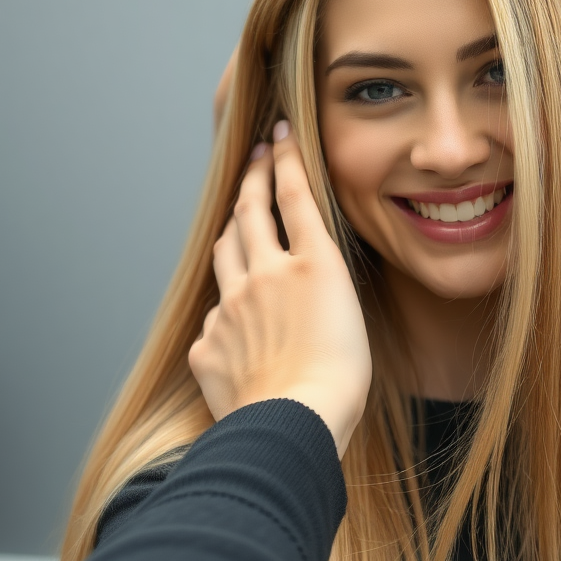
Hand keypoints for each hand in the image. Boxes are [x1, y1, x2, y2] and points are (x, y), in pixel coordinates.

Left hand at [189, 122, 371, 458]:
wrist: (295, 426)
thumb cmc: (341, 382)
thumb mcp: (351, 316)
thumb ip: (321, 285)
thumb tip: (297, 276)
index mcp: (310, 265)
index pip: (293, 195)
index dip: (285, 159)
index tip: (279, 134)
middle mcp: (266, 274)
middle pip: (249, 211)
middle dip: (252, 177)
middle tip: (255, 156)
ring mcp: (231, 307)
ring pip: (225, 251)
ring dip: (233, 226)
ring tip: (241, 217)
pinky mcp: (209, 342)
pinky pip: (215, 314)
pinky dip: (227, 307)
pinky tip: (238, 319)